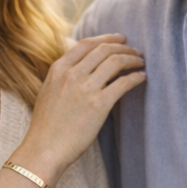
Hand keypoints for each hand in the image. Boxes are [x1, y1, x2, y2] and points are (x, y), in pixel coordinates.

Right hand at [14, 34, 144, 182]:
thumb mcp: (47, 92)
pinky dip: (136, 77)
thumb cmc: (46, 127)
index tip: (120, 39)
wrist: (44, 149)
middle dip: (124, 47)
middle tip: (135, 51)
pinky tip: (142, 78)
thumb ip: (62, 77)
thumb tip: (81, 69)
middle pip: (104, 50)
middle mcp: (72, 74)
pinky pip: (123, 83)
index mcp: (58, 69)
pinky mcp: (99, 104)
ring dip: (132, 59)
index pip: (87, 44)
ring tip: (140, 63)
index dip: (107, 38)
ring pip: (116, 62)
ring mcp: (86, 88)